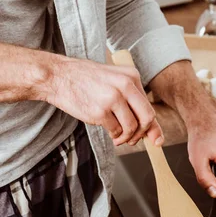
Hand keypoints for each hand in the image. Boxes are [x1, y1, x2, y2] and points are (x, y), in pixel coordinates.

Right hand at [45, 55, 162, 146]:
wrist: (58, 76)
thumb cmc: (86, 81)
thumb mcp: (114, 82)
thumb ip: (133, 102)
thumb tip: (153, 132)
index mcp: (131, 76)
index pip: (149, 107)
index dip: (153, 127)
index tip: (156, 140)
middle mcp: (125, 85)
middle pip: (147, 118)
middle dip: (142, 134)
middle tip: (133, 140)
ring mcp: (112, 98)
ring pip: (131, 127)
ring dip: (126, 138)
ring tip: (118, 137)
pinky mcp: (100, 111)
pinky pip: (116, 131)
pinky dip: (114, 136)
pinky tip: (109, 131)